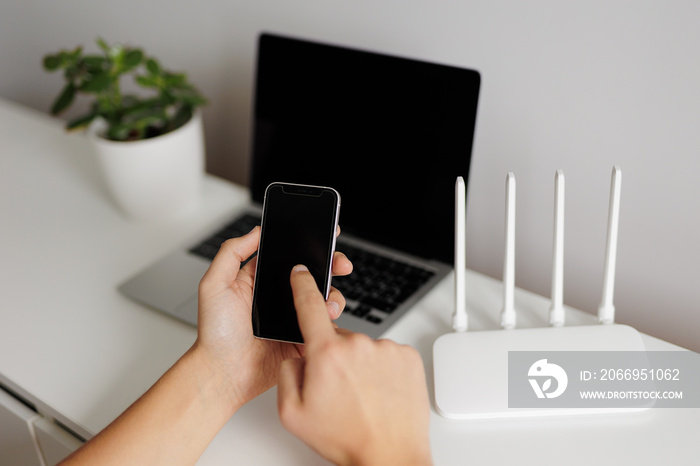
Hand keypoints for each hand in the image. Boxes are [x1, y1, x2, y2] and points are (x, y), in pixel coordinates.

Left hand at [193, 227, 352, 412]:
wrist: (223, 374)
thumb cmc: (215, 334)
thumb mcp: (215, 285)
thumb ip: (232, 253)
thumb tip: (255, 231)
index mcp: (261, 280)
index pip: (290, 256)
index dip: (309, 245)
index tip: (325, 235)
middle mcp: (279, 297)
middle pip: (313, 274)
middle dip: (332, 265)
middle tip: (340, 264)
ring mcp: (292, 318)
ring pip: (322, 299)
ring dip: (333, 295)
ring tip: (328, 301)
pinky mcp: (302, 338)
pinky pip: (322, 325)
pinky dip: (329, 321)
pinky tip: (326, 318)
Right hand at [277, 265, 431, 465]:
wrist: (390, 456)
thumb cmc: (346, 438)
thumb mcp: (293, 413)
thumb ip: (287, 373)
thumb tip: (298, 356)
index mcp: (327, 354)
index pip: (310, 306)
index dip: (302, 285)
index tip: (301, 273)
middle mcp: (359, 345)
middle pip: (337, 338)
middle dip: (334, 358)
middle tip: (338, 391)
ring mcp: (386, 349)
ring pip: (364, 348)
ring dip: (360, 366)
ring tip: (362, 398)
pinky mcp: (407, 356)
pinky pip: (386, 355)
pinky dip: (382, 370)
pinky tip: (379, 393)